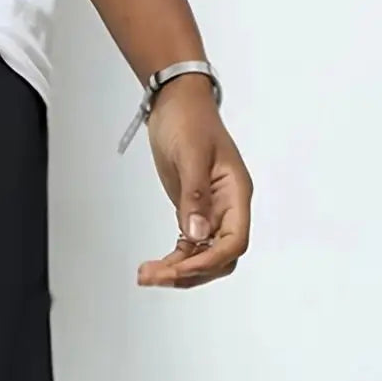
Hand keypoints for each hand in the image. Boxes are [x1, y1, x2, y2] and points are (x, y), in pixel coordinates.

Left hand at [137, 75, 252, 289]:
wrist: (176, 105)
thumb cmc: (188, 121)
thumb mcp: (190, 155)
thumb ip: (194, 195)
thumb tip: (197, 235)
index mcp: (235, 194)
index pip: (234, 241)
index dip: (209, 261)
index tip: (180, 269)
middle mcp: (227, 208)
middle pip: (219, 258)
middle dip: (189, 273)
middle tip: (153, 276)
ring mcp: (210, 212)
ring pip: (203, 257)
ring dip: (177, 271)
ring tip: (146, 275)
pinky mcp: (192, 213)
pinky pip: (188, 248)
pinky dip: (172, 261)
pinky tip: (153, 267)